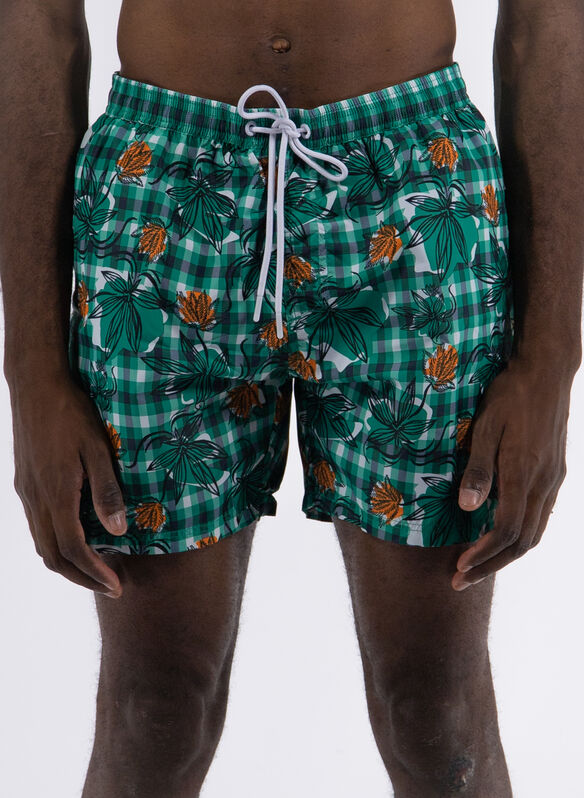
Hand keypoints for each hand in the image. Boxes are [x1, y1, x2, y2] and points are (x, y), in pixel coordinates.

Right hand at [9, 373, 126, 597]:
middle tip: (111, 585)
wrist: (35, 385)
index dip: (95, 573)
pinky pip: (37, 526)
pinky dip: (57, 543)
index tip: (118, 586)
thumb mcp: (98, 448)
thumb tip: (119, 530)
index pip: (73, 549)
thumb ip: (107, 490)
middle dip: (82, 578)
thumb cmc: (72, 412)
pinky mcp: (24, 484)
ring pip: (42, 544)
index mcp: (57, 493)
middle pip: (53, 556)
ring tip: (97, 568)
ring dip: (68, 563)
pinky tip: (78, 538)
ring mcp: (27, 492)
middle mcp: (36, 499)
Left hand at [452, 357, 571, 589]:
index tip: (459, 568)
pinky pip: (541, 516)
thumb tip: (467, 507)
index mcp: (523, 473)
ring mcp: (553, 479)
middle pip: (522, 541)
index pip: (506, 530)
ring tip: (479, 566)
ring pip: (535, 532)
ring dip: (506, 555)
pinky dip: (521, 536)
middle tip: (461, 580)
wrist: (547, 371)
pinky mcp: (555, 473)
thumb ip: (478, 468)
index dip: (483, 554)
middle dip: (491, 565)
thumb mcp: (486, 425)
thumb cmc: (510, 394)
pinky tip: (503, 537)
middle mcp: (543, 483)